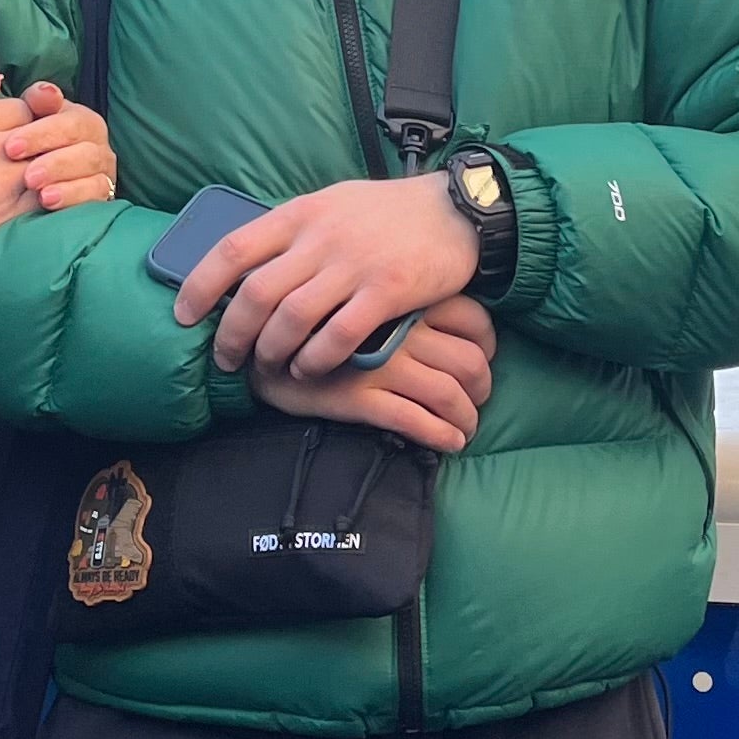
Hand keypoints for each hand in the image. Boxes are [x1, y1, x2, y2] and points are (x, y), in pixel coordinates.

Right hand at [0, 72, 39, 275]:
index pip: (23, 107)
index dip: (24, 117)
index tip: (17, 131)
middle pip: (41, 132)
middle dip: (40, 139)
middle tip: (32, 151)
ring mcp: (4, 183)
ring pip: (49, 163)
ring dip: (47, 166)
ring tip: (39, 173)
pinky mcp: (8, 215)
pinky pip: (47, 196)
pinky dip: (50, 192)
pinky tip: (42, 195)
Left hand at [5, 77, 116, 212]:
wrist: (21, 198)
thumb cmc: (21, 156)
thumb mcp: (19, 127)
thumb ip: (31, 104)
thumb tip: (44, 91)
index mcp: (73, 115)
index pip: (63, 112)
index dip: (39, 128)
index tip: (10, 146)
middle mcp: (92, 136)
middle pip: (78, 130)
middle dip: (45, 142)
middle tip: (15, 159)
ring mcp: (101, 164)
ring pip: (89, 158)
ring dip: (59, 168)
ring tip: (31, 182)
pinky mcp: (103, 191)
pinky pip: (97, 189)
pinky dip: (72, 193)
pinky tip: (47, 200)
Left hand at [182, 172, 479, 376]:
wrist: (455, 210)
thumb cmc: (387, 212)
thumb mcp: (332, 204)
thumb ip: (293, 231)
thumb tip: (247, 262)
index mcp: (300, 212)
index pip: (233, 248)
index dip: (200, 285)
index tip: (184, 314)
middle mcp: (320, 237)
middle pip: (256, 294)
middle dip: (232, 335)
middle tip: (226, 359)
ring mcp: (353, 264)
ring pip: (291, 319)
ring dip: (271, 352)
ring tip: (267, 369)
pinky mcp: (386, 291)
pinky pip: (338, 335)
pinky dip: (315, 359)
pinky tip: (308, 369)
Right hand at [251, 294, 495, 454]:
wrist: (252, 342)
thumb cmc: (308, 318)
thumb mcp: (353, 294)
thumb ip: (393, 300)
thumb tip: (437, 322)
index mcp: (401, 297)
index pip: (472, 316)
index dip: (486, 344)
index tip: (483, 360)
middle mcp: (397, 328)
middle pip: (469, 361)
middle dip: (482, 389)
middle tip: (476, 403)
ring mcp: (379, 363)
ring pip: (449, 394)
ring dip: (467, 418)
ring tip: (464, 429)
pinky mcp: (359, 397)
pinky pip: (415, 420)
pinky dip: (441, 436)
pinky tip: (448, 444)